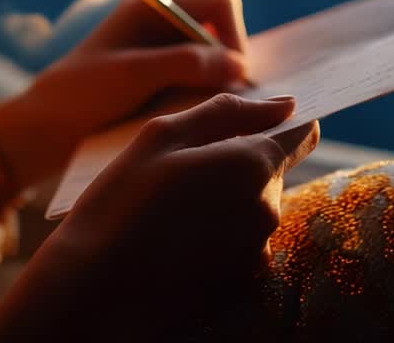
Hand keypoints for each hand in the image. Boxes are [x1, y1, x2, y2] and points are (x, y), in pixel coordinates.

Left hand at [0, 0, 251, 186]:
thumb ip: (186, 63)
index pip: (221, 5)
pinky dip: (207, 101)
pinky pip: (204, 86)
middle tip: (219, 104)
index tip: (230, 78)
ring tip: (202, 115)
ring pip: (217, 65)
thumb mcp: (133, 75)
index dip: (234, 38)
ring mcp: (165, 56)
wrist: (45, 132)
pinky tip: (195, 122)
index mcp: (153, 7)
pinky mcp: (165, 85)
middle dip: (228, 66)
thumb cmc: (81, 95)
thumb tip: (239, 64)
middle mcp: (164, 26)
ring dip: (218, 87)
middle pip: (224, 35)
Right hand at [0, 94, 320, 341]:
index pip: (301, 135)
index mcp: (253, 165)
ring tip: (169, 214)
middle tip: (179, 176)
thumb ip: (229, 112)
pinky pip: (240, 247)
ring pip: (252, 210)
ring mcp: (257, 253)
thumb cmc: (120, 203)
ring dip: (225, 205)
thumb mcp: (161, 136)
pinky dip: (217, 240)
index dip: (278, 125)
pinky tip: (175, 245)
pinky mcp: (242, 286)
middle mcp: (268, 211)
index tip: (246, 128)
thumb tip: (284, 104)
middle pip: (270, 173)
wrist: (92, 289)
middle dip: (236, 167)